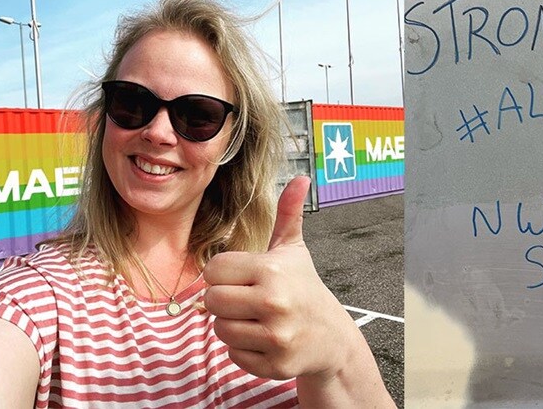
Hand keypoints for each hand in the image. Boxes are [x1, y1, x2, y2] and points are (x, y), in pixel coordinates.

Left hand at [203, 176, 353, 380]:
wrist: (332, 337)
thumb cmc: (304, 288)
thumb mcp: (294, 250)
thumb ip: (289, 214)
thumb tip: (300, 178)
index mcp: (272, 270)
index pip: (213, 270)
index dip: (224, 274)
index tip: (244, 277)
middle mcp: (274, 302)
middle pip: (211, 301)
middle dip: (224, 300)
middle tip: (247, 299)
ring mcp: (275, 336)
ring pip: (220, 329)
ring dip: (233, 325)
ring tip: (257, 319)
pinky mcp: (273, 364)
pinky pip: (233, 355)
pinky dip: (244, 349)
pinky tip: (264, 339)